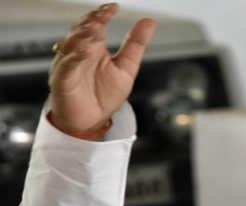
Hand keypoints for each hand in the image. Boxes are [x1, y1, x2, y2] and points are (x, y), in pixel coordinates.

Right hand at [48, 3, 156, 137]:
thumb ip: (135, 45)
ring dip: (82, 35)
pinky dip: (75, 57)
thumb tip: (149, 22)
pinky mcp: (63, 80)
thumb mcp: (127, 68)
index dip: (102, 14)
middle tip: (103, 14)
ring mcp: (69, 65)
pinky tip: (86, 51)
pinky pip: (67, 66)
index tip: (114, 7)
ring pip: (71, 45)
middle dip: (91, 21)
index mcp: (94, 47)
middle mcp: (79, 53)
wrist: (92, 121)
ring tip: (96, 28)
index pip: (95, 25)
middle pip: (81, 30)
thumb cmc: (104, 95)